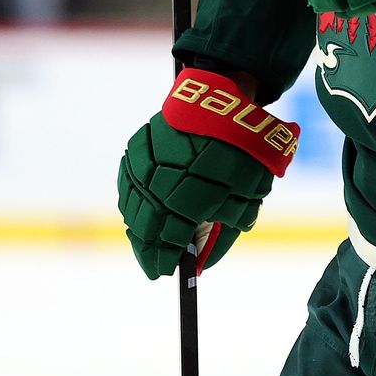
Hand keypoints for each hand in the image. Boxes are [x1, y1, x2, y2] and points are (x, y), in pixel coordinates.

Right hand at [116, 68, 299, 278]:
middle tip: (153, 265)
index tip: (165, 273)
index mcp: (186, 203)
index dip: (165, 262)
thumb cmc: (242, 153)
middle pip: (145, 230)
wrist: (223, 102)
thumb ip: (224, 233)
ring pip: (132, 208)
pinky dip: (133, 201)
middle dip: (148, 251)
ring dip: (139, 228)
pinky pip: (128, 184)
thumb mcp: (247, 198)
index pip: (168, 244)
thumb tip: (204, 263)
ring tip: (148, 241)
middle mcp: (158, 188)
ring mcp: (143, 168)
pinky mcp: (136, 150)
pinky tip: (141, 210)